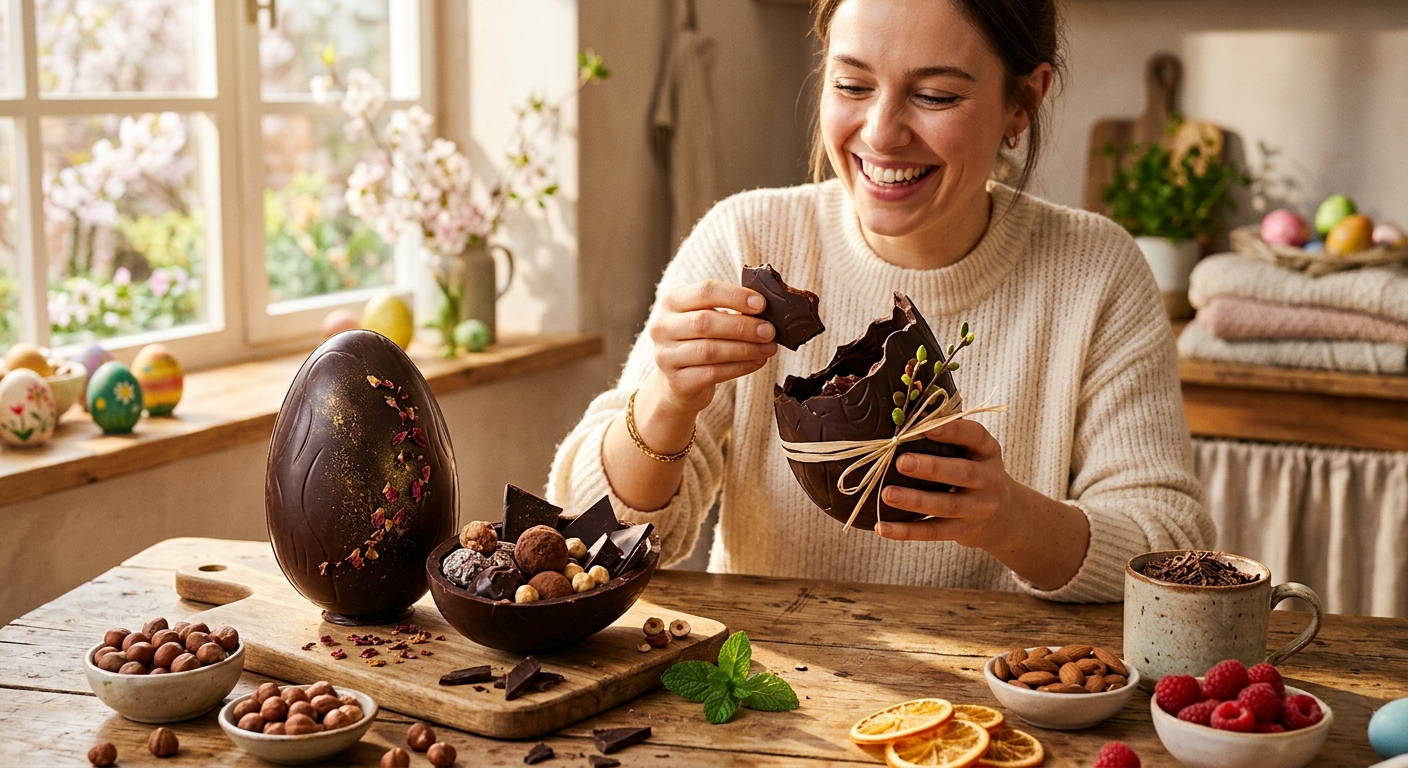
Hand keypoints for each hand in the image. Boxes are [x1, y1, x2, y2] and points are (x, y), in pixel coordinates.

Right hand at [647, 280, 777, 414]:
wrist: (678, 382)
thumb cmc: (700, 342)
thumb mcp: (708, 318)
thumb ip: (731, 309)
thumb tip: (768, 310)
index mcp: (672, 301)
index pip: (704, 291)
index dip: (735, 296)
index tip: (761, 304)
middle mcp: (663, 327)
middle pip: (705, 322)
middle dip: (743, 326)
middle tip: (769, 330)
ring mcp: (666, 356)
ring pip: (710, 350)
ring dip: (745, 348)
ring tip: (769, 348)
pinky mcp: (677, 382)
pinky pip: (712, 373)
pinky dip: (740, 367)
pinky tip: (758, 362)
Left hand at [875, 418, 1014, 548]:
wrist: (1004, 517)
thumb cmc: (974, 472)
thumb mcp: (973, 452)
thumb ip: (949, 437)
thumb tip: (907, 417)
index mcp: (988, 452)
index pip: (975, 436)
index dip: (953, 430)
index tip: (927, 428)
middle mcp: (989, 480)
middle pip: (963, 473)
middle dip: (932, 468)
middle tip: (901, 462)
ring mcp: (978, 509)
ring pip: (947, 506)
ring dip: (916, 500)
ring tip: (888, 494)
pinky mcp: (964, 532)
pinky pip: (934, 532)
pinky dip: (907, 531)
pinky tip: (883, 528)